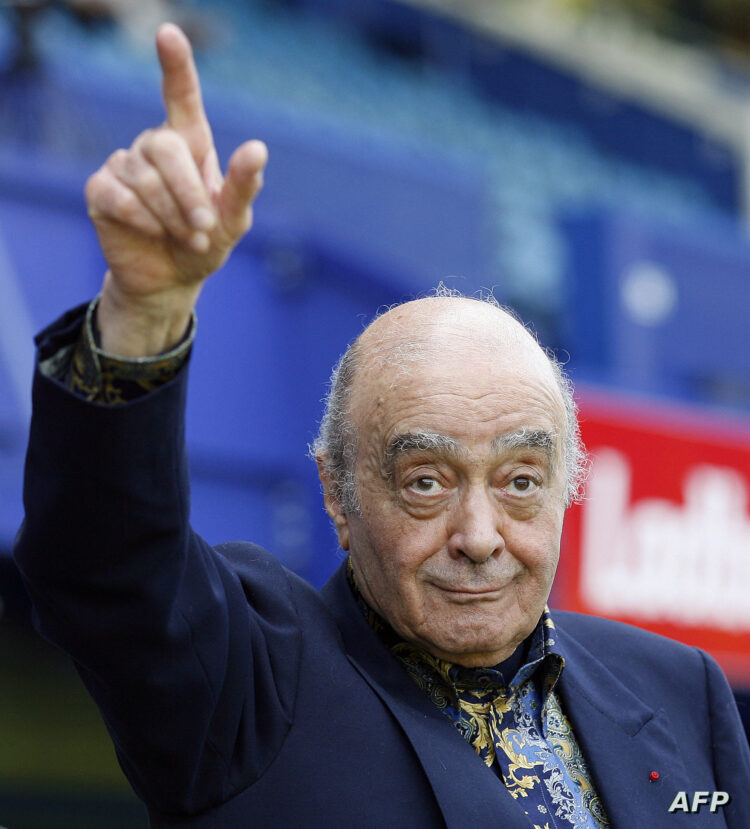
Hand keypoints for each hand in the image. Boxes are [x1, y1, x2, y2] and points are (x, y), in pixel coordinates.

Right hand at [85, 23, 266, 355]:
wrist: (171, 280)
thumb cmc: (205, 243)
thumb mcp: (233, 220)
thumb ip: (243, 187)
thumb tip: (258, 148)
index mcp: (190, 144)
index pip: (181, 96)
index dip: (176, 66)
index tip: (168, 34)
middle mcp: (154, 146)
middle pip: (165, 147)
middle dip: (188, 193)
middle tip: (202, 226)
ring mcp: (124, 166)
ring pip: (144, 179)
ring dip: (171, 215)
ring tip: (186, 237)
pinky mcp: (101, 191)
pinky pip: (120, 197)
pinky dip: (143, 220)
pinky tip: (153, 232)